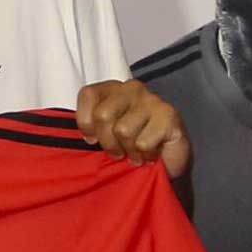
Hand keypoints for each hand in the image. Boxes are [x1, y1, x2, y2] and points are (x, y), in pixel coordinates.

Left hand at [76, 79, 191, 177]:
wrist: (168, 163)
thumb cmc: (132, 147)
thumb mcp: (105, 136)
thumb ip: (91, 129)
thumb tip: (83, 137)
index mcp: (111, 89)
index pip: (88, 95)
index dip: (86, 123)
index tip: (93, 140)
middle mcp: (131, 88)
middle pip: (103, 115)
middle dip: (108, 142)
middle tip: (119, 151)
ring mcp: (151, 99)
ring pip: (123, 131)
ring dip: (128, 151)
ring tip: (136, 152)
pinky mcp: (168, 115)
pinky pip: (143, 143)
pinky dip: (144, 155)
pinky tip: (151, 153)